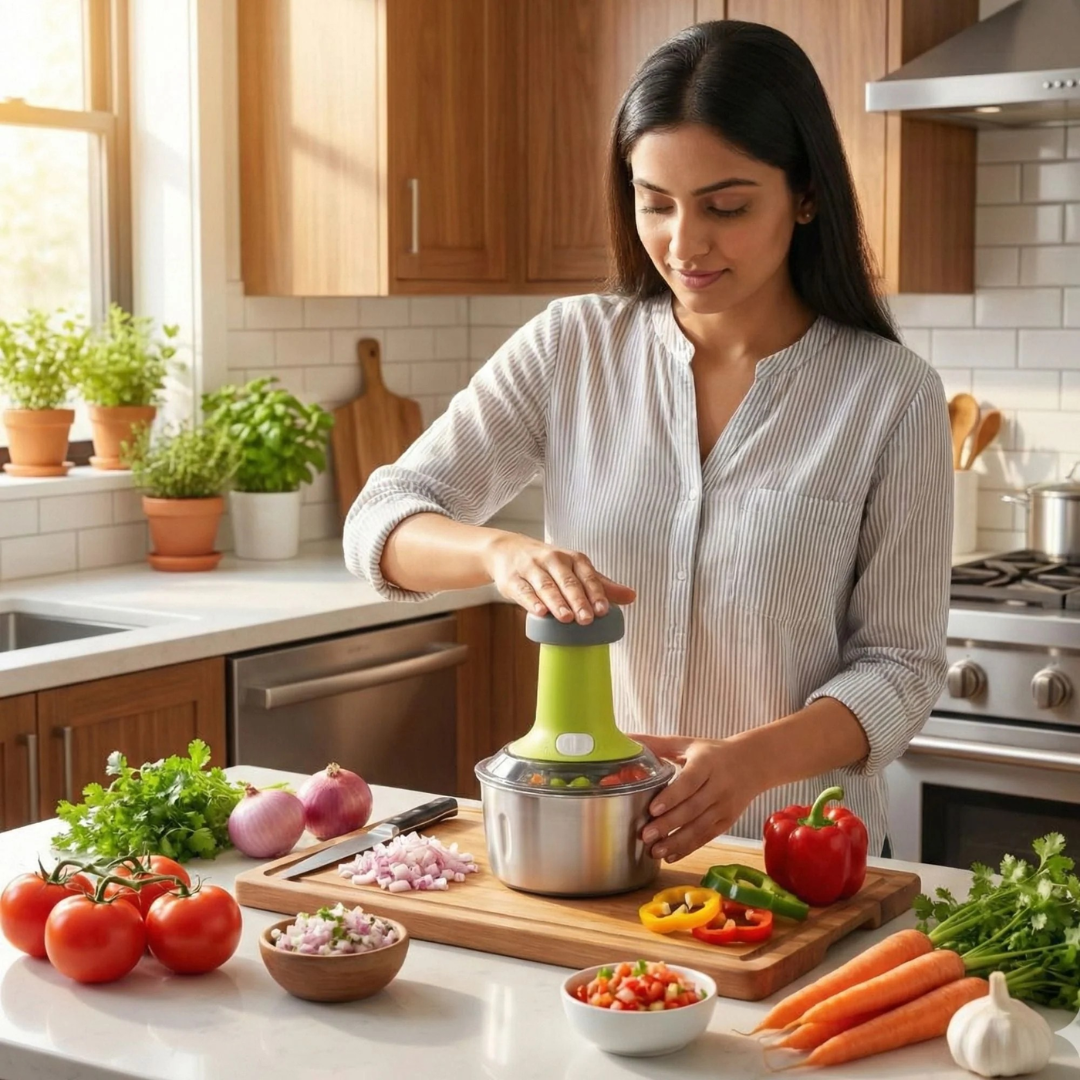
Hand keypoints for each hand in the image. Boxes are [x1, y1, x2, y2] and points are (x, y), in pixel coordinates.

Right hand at [481, 532, 634, 623]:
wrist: (507, 550)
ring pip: (546, 586)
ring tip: (566, 618)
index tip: (603, 610)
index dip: (596, 593)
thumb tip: (632, 597)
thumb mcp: (575, 570)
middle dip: (578, 600)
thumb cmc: (548, 565)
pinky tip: (540, 612)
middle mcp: (553, 560)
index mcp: (573, 558)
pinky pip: (523, 591)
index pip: (588, 575)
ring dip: (557, 602)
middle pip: (568, 581)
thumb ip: (602, 585)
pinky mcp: (512, 579)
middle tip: (587, 619)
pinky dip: (531, 601)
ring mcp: (531, 568)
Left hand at [633, 735, 757, 862]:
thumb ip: (656, 744)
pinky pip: (707, 836)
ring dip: (677, 841)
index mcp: (707, 763)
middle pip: (693, 808)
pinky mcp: (728, 821)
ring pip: (700, 827)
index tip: (653, 809)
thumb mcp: (686, 744)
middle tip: (645, 835)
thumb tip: (625, 738)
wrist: (752, 763)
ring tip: (654, 851)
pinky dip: (689, 848)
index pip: (689, 781)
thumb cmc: (712, 753)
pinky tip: (671, 855)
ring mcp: (725, 805)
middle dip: (668, 824)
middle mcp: (719, 785)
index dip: (672, 796)